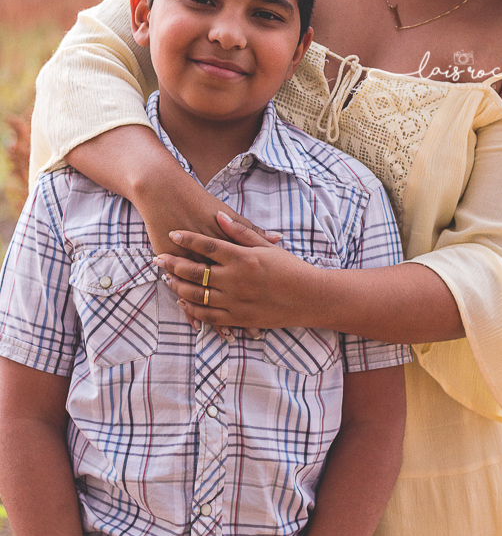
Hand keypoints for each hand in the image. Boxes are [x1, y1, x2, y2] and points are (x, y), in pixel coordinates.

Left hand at [154, 212, 321, 332]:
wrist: (309, 297)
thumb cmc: (290, 268)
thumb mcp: (265, 246)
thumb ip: (240, 232)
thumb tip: (219, 216)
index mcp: (242, 258)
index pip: (207, 245)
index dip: (187, 239)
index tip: (173, 234)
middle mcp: (235, 279)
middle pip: (195, 271)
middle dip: (173, 264)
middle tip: (159, 258)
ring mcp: (235, 301)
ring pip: (197, 295)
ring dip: (178, 287)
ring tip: (167, 278)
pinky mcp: (238, 318)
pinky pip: (208, 315)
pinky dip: (193, 309)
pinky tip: (183, 302)